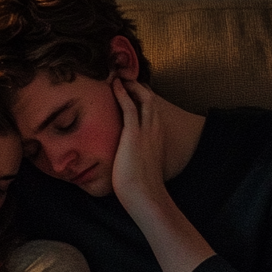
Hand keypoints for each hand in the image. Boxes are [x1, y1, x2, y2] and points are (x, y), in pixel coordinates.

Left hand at [110, 78, 169, 210]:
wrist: (145, 195)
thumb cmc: (141, 188)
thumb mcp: (140, 167)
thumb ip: (135, 159)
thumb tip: (124, 163)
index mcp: (157, 137)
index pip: (151, 110)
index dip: (142, 97)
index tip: (131, 90)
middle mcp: (155, 130)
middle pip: (149, 98)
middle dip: (137, 85)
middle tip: (124, 76)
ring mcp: (146, 130)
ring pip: (143, 97)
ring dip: (131, 84)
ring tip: (118, 75)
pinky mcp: (134, 133)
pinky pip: (129, 105)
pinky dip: (122, 93)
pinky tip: (114, 85)